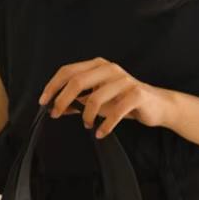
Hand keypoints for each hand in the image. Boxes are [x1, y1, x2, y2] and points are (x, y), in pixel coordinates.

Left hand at [39, 57, 173, 137]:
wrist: (155, 105)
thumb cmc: (123, 102)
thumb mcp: (98, 99)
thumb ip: (78, 100)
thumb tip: (55, 107)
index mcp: (98, 66)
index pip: (69, 71)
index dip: (53, 86)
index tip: (43, 102)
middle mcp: (110, 69)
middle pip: (78, 81)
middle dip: (63, 100)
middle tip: (56, 115)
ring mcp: (124, 81)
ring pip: (95, 98)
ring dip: (86, 116)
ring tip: (87, 125)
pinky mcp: (136, 95)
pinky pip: (115, 112)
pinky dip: (105, 126)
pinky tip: (100, 133)